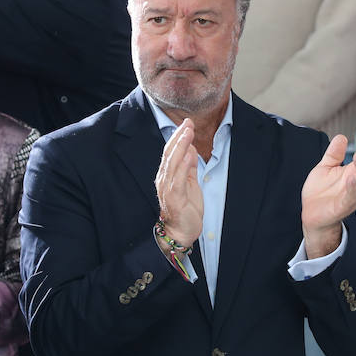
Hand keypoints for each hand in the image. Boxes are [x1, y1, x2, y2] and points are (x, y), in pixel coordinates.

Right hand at [155, 119, 202, 247]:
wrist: (181, 232)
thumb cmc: (185, 209)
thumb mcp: (190, 182)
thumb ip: (189, 166)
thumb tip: (191, 149)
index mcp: (167, 175)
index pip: (170, 151)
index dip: (178, 136)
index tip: (186, 124)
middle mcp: (164, 179)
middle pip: (169, 154)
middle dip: (179, 137)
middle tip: (187, 123)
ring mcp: (167, 188)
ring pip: (173, 163)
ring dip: (181, 146)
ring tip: (187, 133)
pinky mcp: (174, 197)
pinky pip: (178, 178)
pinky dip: (183, 165)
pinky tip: (188, 154)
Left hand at [301, 134, 355, 258]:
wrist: (310, 213)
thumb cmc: (319, 192)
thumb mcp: (325, 168)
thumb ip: (334, 154)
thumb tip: (342, 137)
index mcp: (355, 174)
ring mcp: (352, 196)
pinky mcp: (343, 207)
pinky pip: (352, 197)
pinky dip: (353, 188)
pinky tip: (350, 177)